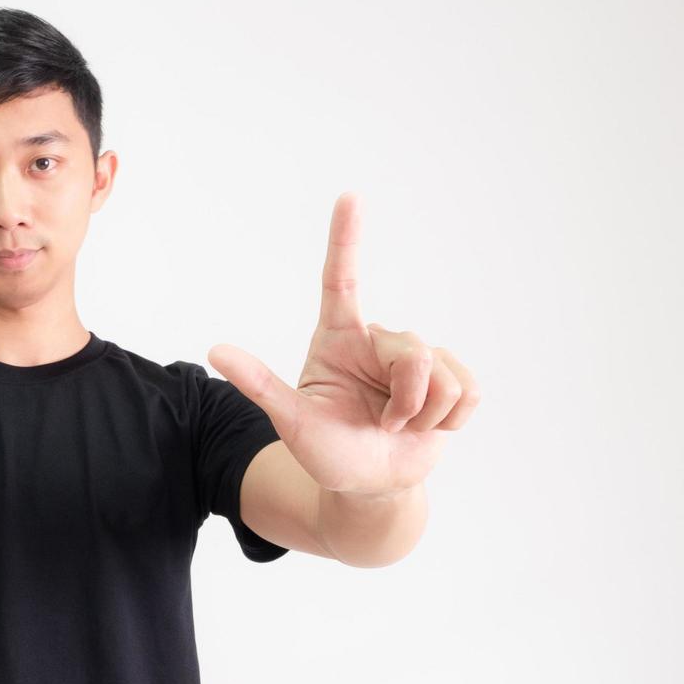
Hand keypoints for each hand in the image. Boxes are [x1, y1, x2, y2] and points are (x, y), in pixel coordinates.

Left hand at [206, 192, 480, 495]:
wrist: (370, 487)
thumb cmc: (327, 453)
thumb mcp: (291, 422)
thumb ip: (259, 384)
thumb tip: (215, 350)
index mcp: (338, 340)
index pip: (341, 281)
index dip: (346, 238)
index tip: (350, 196)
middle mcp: (378, 342)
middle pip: (414, 352)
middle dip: (405, 401)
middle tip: (382, 425)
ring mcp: (418, 361)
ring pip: (444, 376)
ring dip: (425, 416)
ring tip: (399, 428)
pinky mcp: (451, 382)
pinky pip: (469, 392)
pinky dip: (451, 420)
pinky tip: (430, 428)